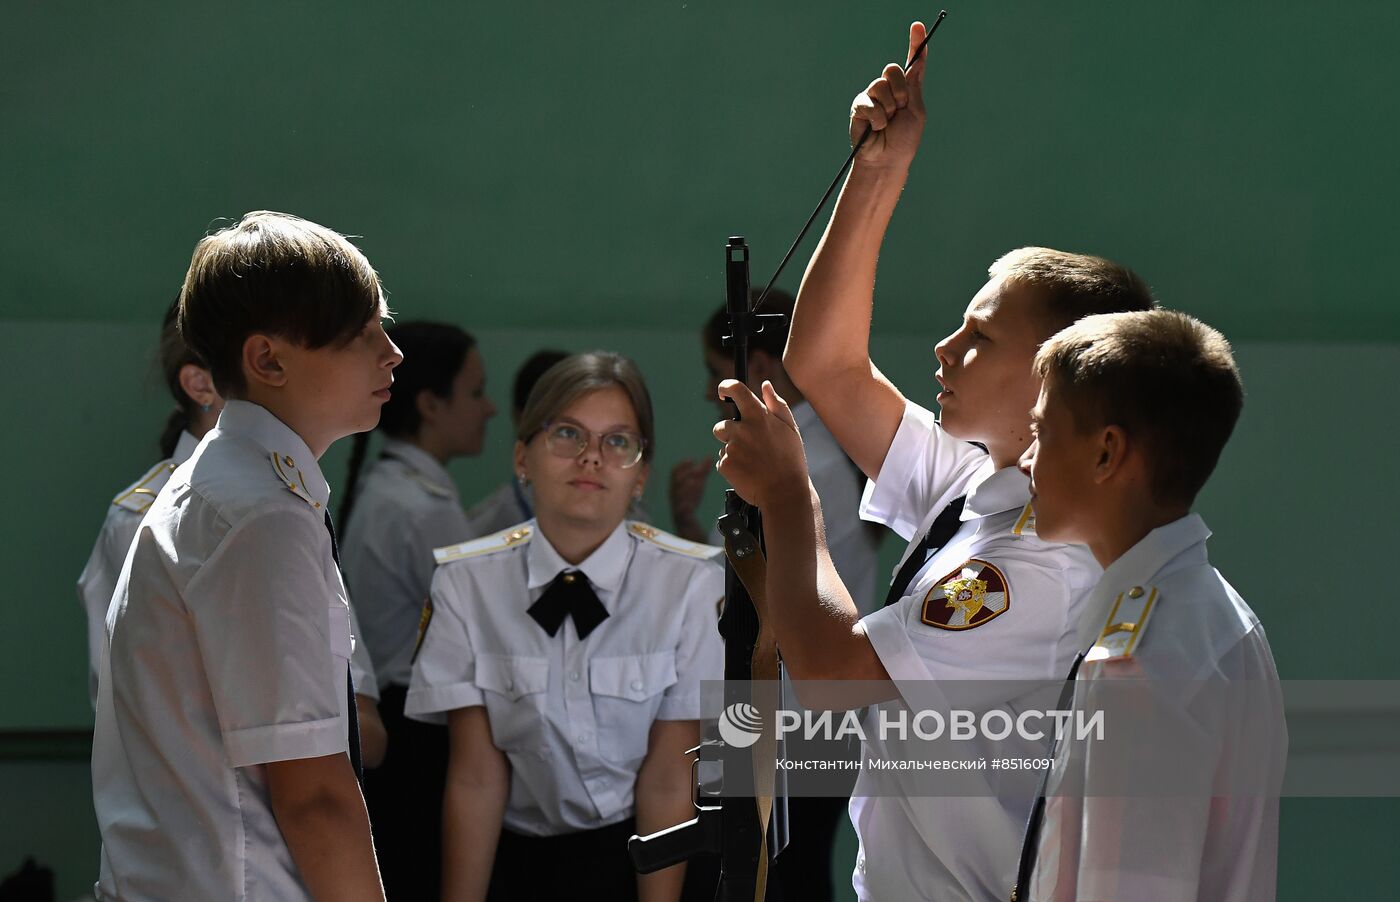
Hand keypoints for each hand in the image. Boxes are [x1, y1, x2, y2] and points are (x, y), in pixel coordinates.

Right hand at [668, 458, 711, 536]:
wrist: (686, 522)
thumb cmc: (690, 499)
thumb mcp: (697, 484)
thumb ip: (702, 471)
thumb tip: (709, 456)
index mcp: (676, 484)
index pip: (674, 471)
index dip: (682, 465)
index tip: (691, 460)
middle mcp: (674, 493)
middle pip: (676, 481)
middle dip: (685, 475)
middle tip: (696, 471)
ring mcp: (676, 503)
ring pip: (678, 494)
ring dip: (686, 488)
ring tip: (697, 483)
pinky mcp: (681, 515)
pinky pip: (681, 509)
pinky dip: (686, 504)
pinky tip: (693, 501)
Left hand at [712, 380, 810, 509]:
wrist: (785, 492)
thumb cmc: (790, 460)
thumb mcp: (790, 429)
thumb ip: (777, 405)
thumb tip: (765, 385)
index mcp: (759, 417)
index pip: (736, 390)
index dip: (726, 387)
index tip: (724, 392)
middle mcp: (742, 430)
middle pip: (721, 426)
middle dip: (730, 434)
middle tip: (748, 447)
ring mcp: (732, 448)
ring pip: (723, 445)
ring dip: (732, 451)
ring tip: (752, 462)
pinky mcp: (725, 465)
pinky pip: (723, 461)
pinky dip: (732, 467)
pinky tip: (748, 472)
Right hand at [849, 21, 927, 170]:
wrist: (887, 159)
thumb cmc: (904, 139)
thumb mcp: (916, 109)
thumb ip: (914, 84)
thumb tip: (917, 58)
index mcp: (907, 88)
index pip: (912, 62)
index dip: (916, 43)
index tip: (917, 26)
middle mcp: (889, 88)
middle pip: (893, 70)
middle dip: (901, 91)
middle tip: (900, 110)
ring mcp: (873, 96)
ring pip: (881, 85)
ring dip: (889, 107)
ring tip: (888, 122)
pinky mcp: (859, 105)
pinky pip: (869, 102)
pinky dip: (877, 117)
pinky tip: (877, 128)